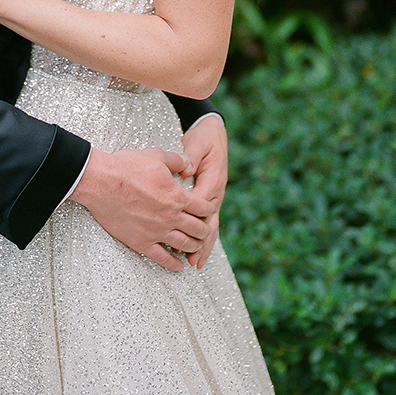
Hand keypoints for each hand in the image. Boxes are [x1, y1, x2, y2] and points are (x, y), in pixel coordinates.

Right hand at [69, 147, 211, 272]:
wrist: (102, 182)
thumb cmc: (127, 167)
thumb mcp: (156, 156)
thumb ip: (177, 161)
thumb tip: (190, 164)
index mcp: (177, 196)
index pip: (202, 207)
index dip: (207, 209)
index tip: (207, 210)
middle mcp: (171, 217)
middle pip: (197, 229)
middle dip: (203, 230)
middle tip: (204, 231)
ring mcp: (157, 232)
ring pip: (184, 245)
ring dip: (193, 246)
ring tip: (195, 246)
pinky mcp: (141, 242)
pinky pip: (162, 258)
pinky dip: (174, 264)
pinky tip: (179, 266)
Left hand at [180, 115, 227, 267]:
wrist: (212, 132)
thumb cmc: (204, 138)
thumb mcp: (198, 142)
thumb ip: (191, 155)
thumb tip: (186, 168)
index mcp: (213, 179)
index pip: (202, 203)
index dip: (192, 219)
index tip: (180, 232)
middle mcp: (216, 192)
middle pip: (208, 221)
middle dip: (200, 241)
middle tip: (191, 258)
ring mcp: (214, 198)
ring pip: (209, 226)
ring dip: (202, 245)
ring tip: (194, 263)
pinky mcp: (209, 199)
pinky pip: (206, 222)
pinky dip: (202, 238)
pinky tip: (195, 251)